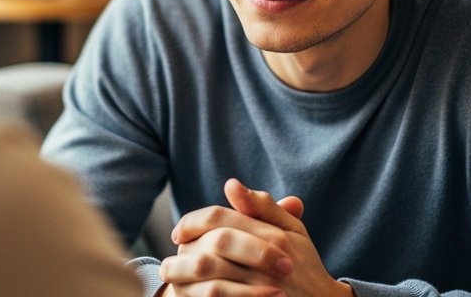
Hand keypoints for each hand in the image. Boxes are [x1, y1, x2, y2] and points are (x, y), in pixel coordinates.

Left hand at [158, 179, 352, 296]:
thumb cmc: (302, 264)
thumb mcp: (291, 229)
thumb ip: (262, 206)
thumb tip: (231, 184)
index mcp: (274, 237)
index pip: (220, 220)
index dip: (192, 223)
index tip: (178, 232)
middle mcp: (267, 263)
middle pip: (212, 251)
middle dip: (185, 254)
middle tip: (168, 261)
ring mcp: (262, 292)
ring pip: (212, 284)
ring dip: (186, 280)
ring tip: (171, 279)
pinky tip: (189, 295)